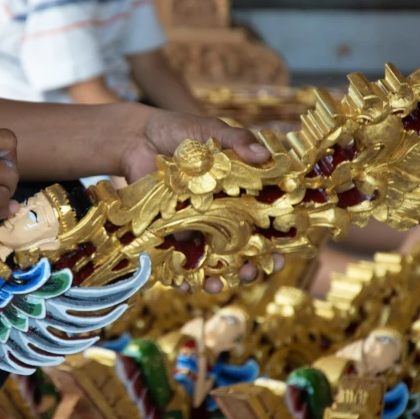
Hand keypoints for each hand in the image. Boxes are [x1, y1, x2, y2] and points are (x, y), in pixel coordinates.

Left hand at [119, 107, 284, 292]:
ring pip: (212, 261)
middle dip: (250, 267)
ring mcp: (196, 226)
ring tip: (218, 286)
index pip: (266, 223)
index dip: (276, 241)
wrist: (138, 137)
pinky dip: (182, 275)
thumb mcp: (212, 132)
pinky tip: (184, 284)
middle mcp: (222, 215)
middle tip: (253, 273)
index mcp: (240, 193)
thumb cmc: (181, 132)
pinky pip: (178, 259)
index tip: (281, 253)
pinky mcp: (169, 231)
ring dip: (218, 278)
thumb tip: (262, 154)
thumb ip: (237, 141)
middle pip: (242, 250)